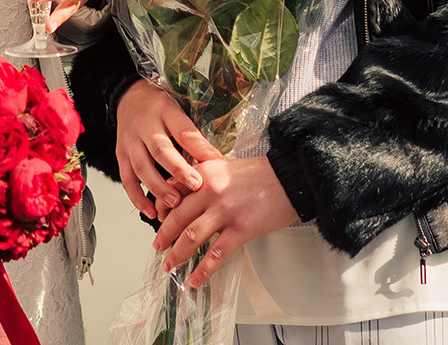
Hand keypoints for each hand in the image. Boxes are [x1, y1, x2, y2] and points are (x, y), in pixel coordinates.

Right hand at [114, 80, 218, 220]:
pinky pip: (127, 179)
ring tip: (174, 203)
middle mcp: (144, 125)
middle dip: (178, 170)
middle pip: (160, 149)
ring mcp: (130, 141)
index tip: (214, 164)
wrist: (128, 97)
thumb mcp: (179, 110)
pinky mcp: (121, 155)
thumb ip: (194, 135)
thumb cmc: (158, 107)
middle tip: (195, 186)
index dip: (198, 148)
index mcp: (164, 111)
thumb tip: (215, 160)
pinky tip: (150, 211)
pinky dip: (137, 197)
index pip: (183, 131)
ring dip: (158, 187)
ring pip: (141, 166)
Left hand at [152, 156, 296, 289]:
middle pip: (177, 217)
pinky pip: (216, 254)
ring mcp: (225, 211)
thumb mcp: (224, 168)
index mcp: (203, 173)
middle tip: (158, 247)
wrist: (289, 177)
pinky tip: (196, 279)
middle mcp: (209, 190)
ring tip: (170, 265)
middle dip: (164, 235)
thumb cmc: (260, 174)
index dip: (161, 210)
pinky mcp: (241, 229)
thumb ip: (204, 181)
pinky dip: (203, 270)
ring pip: (192, 237)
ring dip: (177, 254)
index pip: (172, 193)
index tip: (158, 221)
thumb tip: (187, 201)